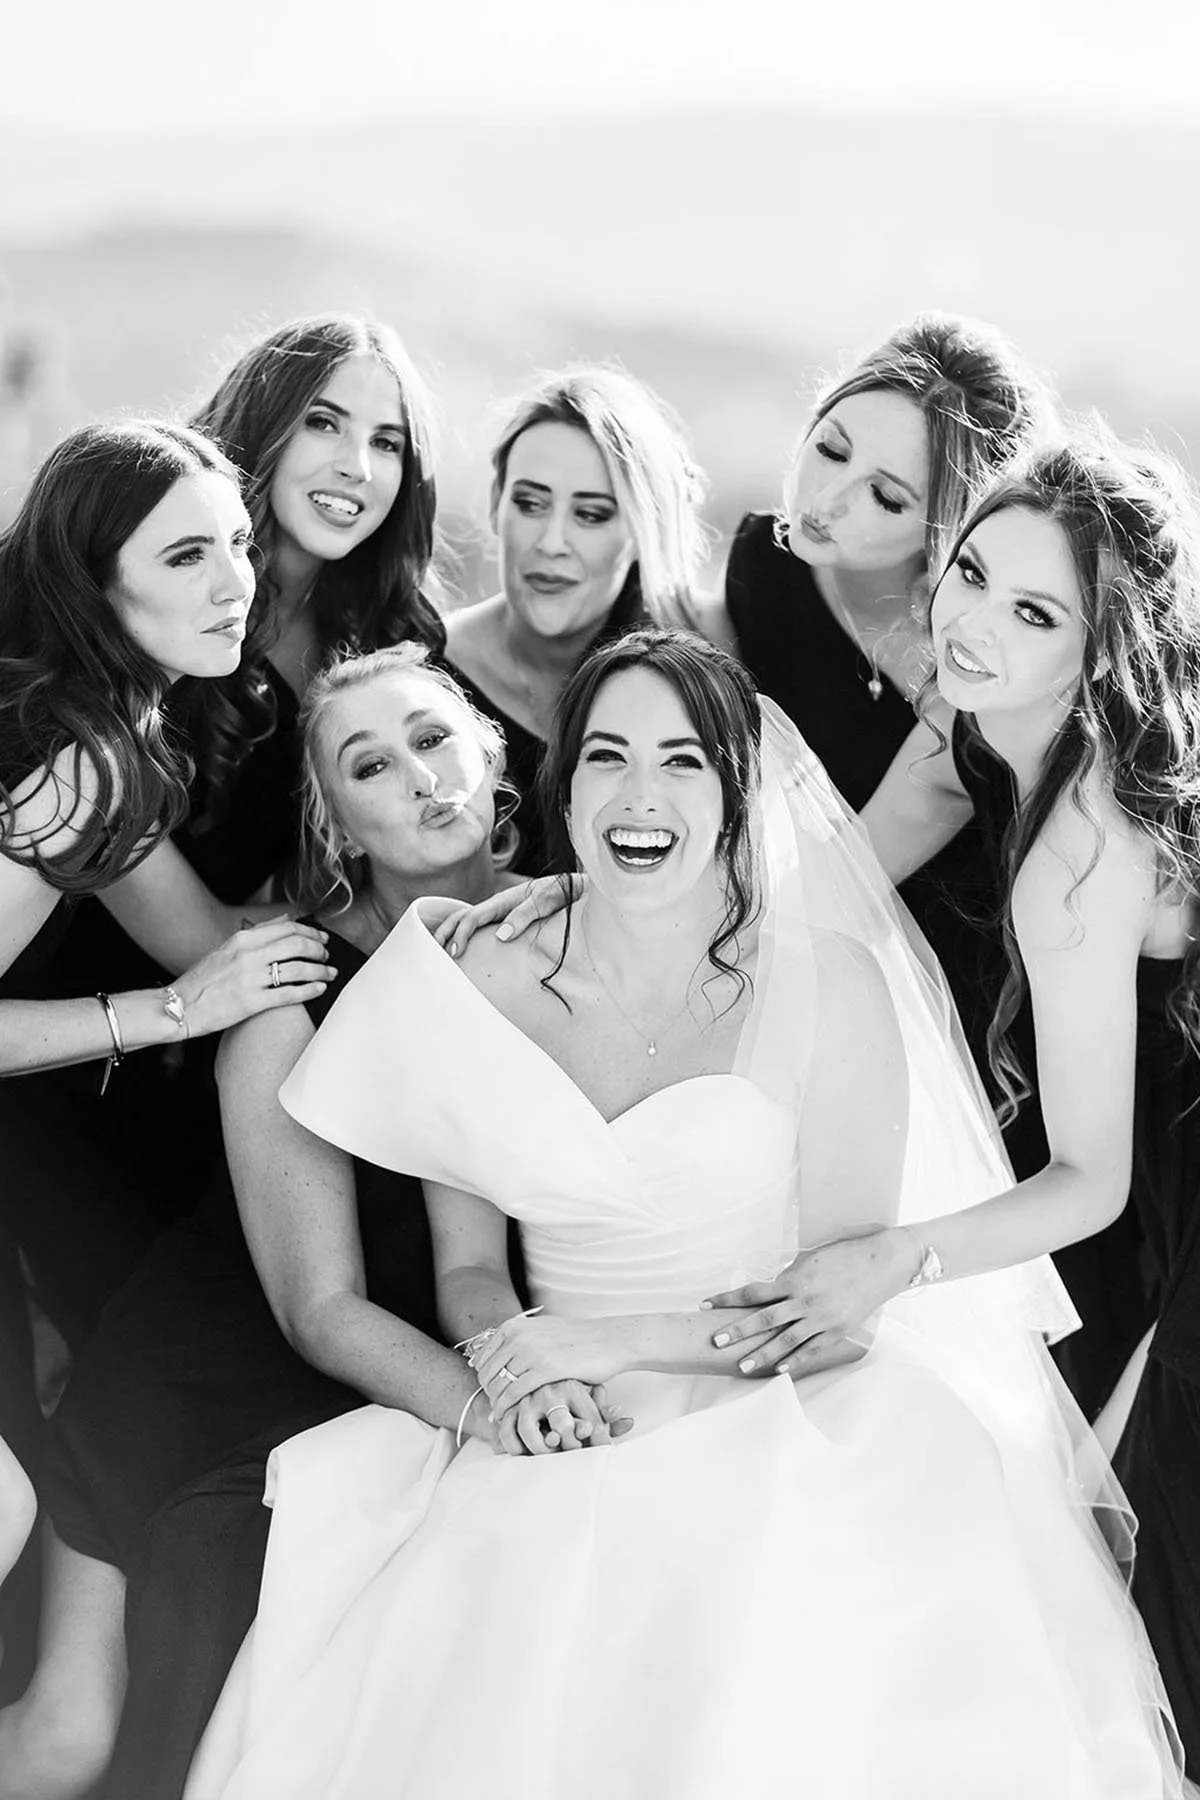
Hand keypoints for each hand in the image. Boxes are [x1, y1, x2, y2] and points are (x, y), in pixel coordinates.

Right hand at [174, 918, 335, 1036]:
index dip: (311, 932)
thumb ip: (258, 933)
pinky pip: (289, 993)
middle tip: (327, 957)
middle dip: (319, 950)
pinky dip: (310, 990)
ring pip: (298, 968)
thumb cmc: (204, 979)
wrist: (180, 1006)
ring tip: (330, 974)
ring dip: (320, 971)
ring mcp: (250, 978)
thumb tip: (286, 920)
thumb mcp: (227, 948)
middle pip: (297, 945)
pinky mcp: (252, 1002)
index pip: (287, 928)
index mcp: (242, 939)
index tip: (322, 939)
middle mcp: (248, 955)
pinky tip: (320, 990)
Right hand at [434, 875, 582, 959]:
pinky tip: (463, 950)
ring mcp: (501, 912)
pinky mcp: (507, 919)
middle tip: (437, 955)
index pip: (473, 916)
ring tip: (440, 952)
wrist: (576, 888)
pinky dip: (466, 934)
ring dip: (451, 933)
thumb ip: (525, 915)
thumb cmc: (563, 894)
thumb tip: (501, 935)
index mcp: (504, 900)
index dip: (461, 933)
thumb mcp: (547, 900)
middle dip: (446, 934)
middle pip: (463, 917)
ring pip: (468, 920)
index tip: (455, 952)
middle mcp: (498, 905)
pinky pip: (481, 926)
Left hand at [474, 1314, 625, 1418]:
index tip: (490, 1391)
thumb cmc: (578, 1338)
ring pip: (499, 1385)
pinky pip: (514, 1393)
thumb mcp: (542, 1330)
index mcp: (514, 1325)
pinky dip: (507, 1407)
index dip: (483, 1378)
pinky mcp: (546, 1369)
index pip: (481, 1357)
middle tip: (495, 1406)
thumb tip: (499, 1354)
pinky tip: (508, 1415)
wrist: (609, 1340)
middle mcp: (519, 1336)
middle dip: (488, 1393)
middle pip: (486, 1373)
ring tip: (502, 1414)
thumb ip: (520, 1339)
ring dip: (497, 1403)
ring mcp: (531, 1351)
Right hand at [484, 1380, 634, 1456]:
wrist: (529, 1362)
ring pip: (529, 1432)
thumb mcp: (586, 1395)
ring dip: (540, 1450)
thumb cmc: (565, 1386)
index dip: (598, 1441)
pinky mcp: (506, 1404)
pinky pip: (507, 1432)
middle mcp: (549, 1390)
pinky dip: (514, 1446)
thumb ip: (605, 1412)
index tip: (601, 1451)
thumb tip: (631, 1422)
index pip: (591, 1421)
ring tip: (549, 1455)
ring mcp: (525, 1397)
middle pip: (562, 1428)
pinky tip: (522, 1452)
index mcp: (573, 1386)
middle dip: (570, 1447)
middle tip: (574, 1455)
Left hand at [703, 1227, 917, 1375]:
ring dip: (762, 1354)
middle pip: (763, 1319)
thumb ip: (787, 1278)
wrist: (879, 1263)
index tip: (706, 1304)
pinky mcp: (836, 1331)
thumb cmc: (843, 1256)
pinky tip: (780, 1370)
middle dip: (737, 1331)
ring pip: (785, 1340)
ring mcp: (821, 1319)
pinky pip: (811, 1349)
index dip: (727, 1299)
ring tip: (742, 1365)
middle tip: (716, 1341)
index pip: (752, 1291)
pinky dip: (795, 1361)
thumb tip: (769, 1291)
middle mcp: (804, 1301)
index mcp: (793, 1280)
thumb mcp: (809, 1260)